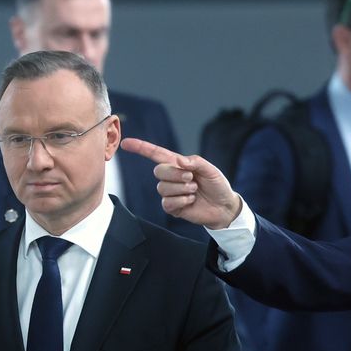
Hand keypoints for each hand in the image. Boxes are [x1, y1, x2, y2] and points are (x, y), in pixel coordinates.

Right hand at [121, 137, 241, 228]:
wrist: (224, 207)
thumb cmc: (217, 185)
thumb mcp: (210, 169)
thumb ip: (195, 161)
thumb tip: (178, 161)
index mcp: (178, 165)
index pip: (155, 154)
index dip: (141, 148)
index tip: (126, 143)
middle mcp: (171, 178)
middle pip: (158, 171)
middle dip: (175, 174)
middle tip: (191, 178)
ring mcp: (171, 193)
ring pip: (163, 188)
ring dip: (182, 189)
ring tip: (194, 191)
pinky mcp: (172, 207)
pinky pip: (167, 202)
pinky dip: (181, 200)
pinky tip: (191, 200)